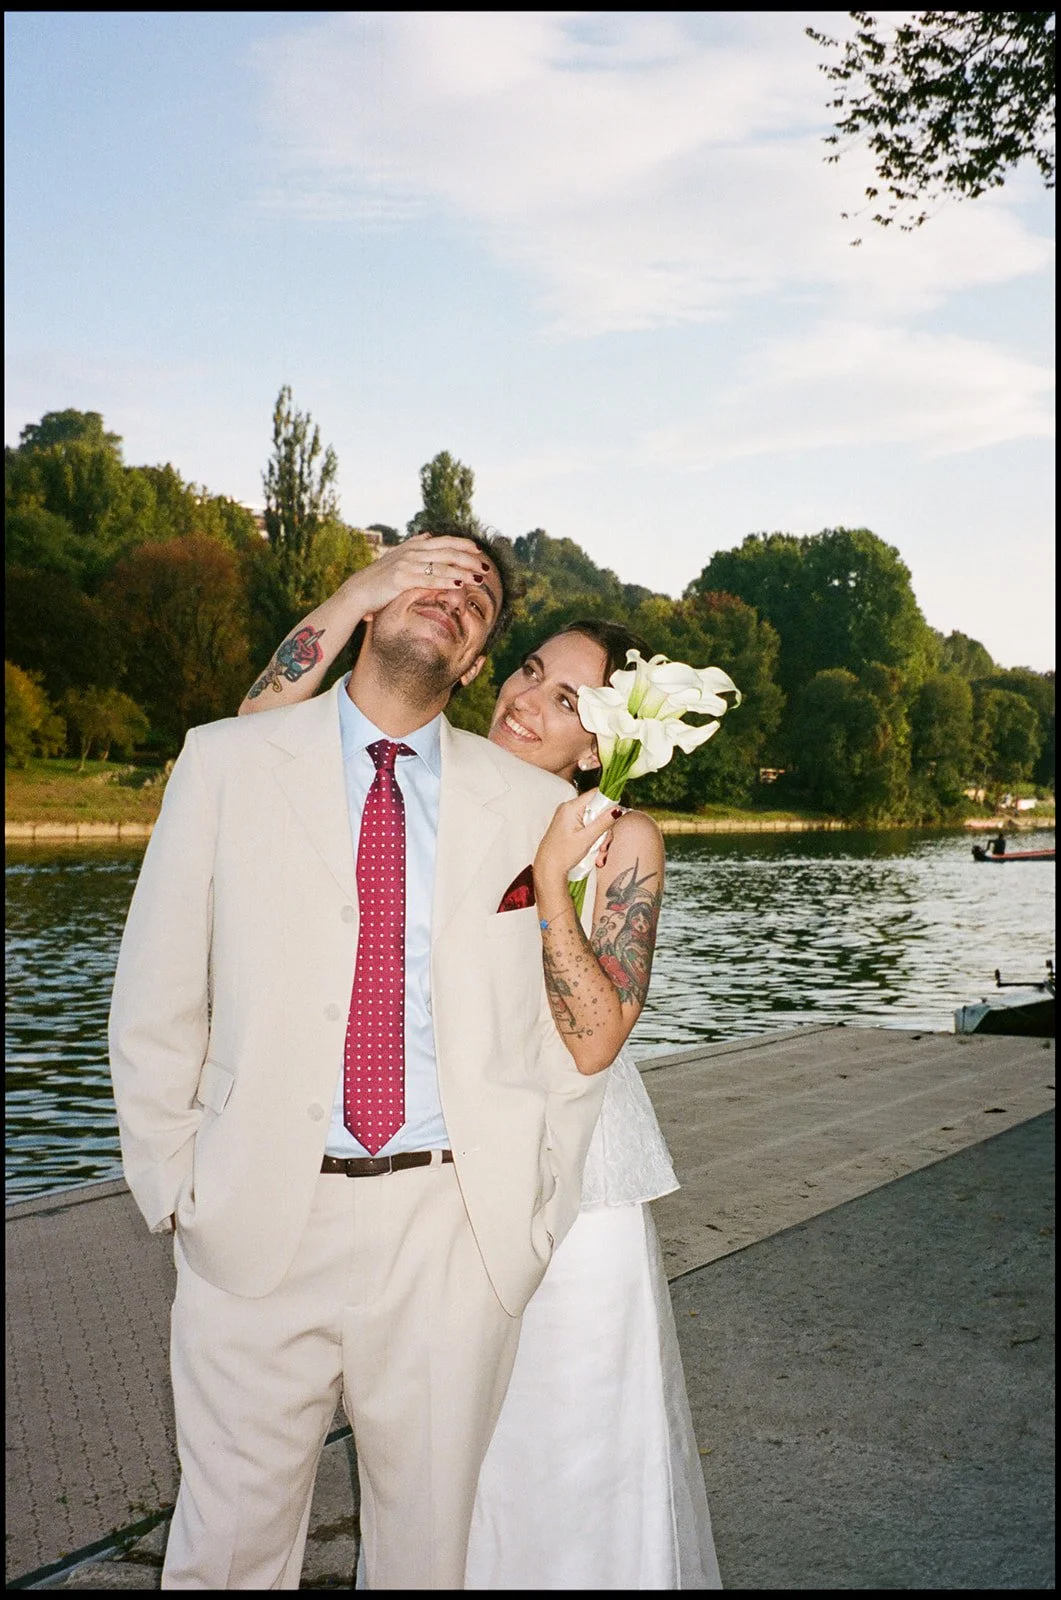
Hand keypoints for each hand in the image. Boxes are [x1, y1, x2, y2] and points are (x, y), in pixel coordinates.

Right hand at [345, 532, 492, 618]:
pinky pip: (429, 580)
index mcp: (413, 545)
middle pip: (447, 552)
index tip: (478, 550)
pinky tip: (459, 585)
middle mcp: (411, 551)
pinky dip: (446, 581)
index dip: (462, 544)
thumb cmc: (380, 579)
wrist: (358, 591)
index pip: (443, 541)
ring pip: (442, 566)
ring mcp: (407, 564)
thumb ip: (413, 546)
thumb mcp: (397, 557)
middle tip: (486, 566)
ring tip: (479, 577)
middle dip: (469, 559)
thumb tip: (427, 536)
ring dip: (463, 571)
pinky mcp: (402, 579)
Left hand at [534, 790, 623, 891]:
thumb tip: (617, 809)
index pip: (596, 794)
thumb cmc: (562, 855)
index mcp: (571, 807)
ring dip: (600, 835)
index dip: (608, 803)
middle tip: (604, 844)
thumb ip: (603, 822)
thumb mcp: (587, 839)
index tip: (615, 817)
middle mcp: (569, 808)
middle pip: (597, 809)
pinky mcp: (570, 825)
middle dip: (605, 827)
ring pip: (594, 819)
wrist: (548, 868)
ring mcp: (569, 817)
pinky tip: (594, 849)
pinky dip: (593, 837)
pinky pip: (587, 825)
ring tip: (599, 852)